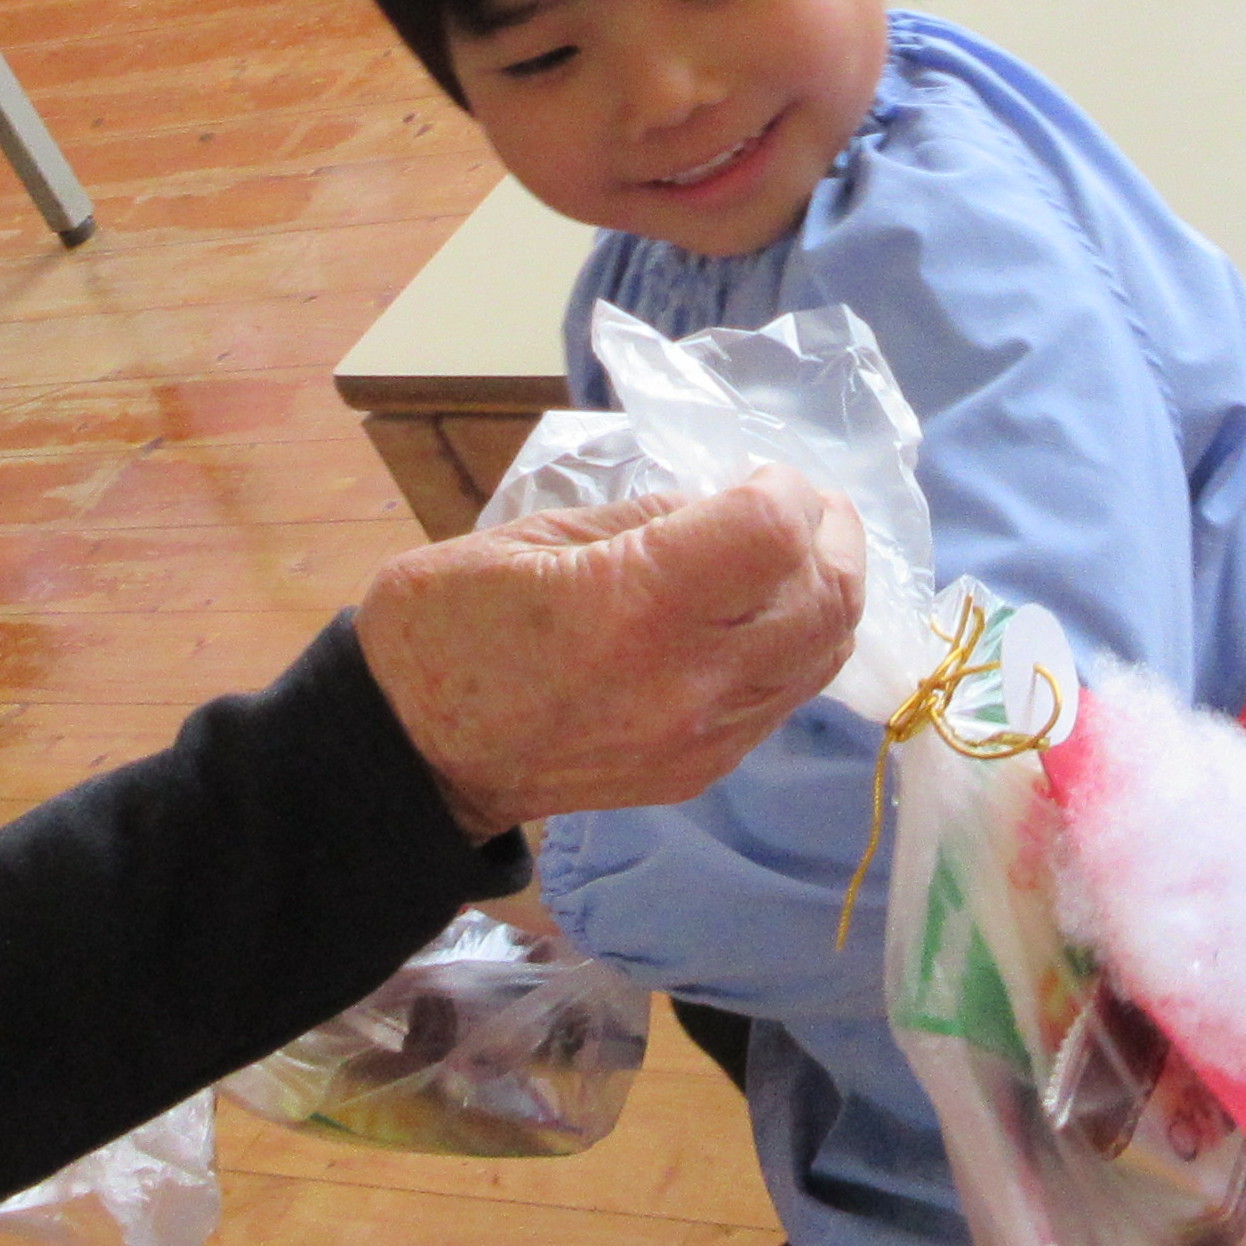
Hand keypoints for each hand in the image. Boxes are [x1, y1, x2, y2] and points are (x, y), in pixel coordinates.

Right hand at [358, 470, 865, 838]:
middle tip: (807, 505)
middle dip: (833, 536)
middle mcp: (689, 680)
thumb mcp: (535, 531)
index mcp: (636, 605)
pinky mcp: (703, 771)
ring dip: (825, 592)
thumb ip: (648, 519)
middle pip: (829, 599)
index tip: (760, 473)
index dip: (787, 489)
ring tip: (793, 555)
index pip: (776, 532)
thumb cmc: (448, 624)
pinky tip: (758, 616)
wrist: (412, 756)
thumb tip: (723, 510)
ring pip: (824, 655)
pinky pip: (786, 697)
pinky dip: (794, 644)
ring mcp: (704, 736)